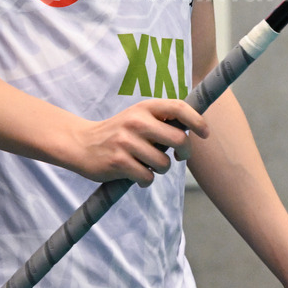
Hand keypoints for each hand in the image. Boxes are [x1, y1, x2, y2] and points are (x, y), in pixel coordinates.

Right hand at [73, 99, 208, 185]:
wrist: (82, 144)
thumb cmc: (119, 133)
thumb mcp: (138, 117)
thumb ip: (161, 121)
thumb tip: (192, 130)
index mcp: (145, 107)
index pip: (179, 107)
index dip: (197, 120)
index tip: (205, 134)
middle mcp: (136, 121)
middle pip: (178, 139)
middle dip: (185, 153)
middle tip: (179, 157)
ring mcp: (126, 141)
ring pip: (164, 163)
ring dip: (161, 169)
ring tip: (149, 165)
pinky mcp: (118, 162)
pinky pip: (147, 177)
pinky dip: (146, 180)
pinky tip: (137, 174)